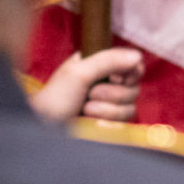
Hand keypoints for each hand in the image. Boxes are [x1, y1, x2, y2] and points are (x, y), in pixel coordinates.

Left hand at [28, 47, 144, 122]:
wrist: (45, 127)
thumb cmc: (55, 98)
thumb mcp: (79, 72)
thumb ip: (108, 60)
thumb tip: (137, 56)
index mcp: (98, 65)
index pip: (131, 65)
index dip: (129, 72)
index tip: (115, 77)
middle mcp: (106, 83)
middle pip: (133, 88)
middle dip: (112, 93)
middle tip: (89, 94)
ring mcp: (109, 105)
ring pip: (130, 107)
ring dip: (107, 109)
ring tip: (85, 108)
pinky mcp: (109, 123)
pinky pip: (124, 122)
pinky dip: (106, 121)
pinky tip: (90, 120)